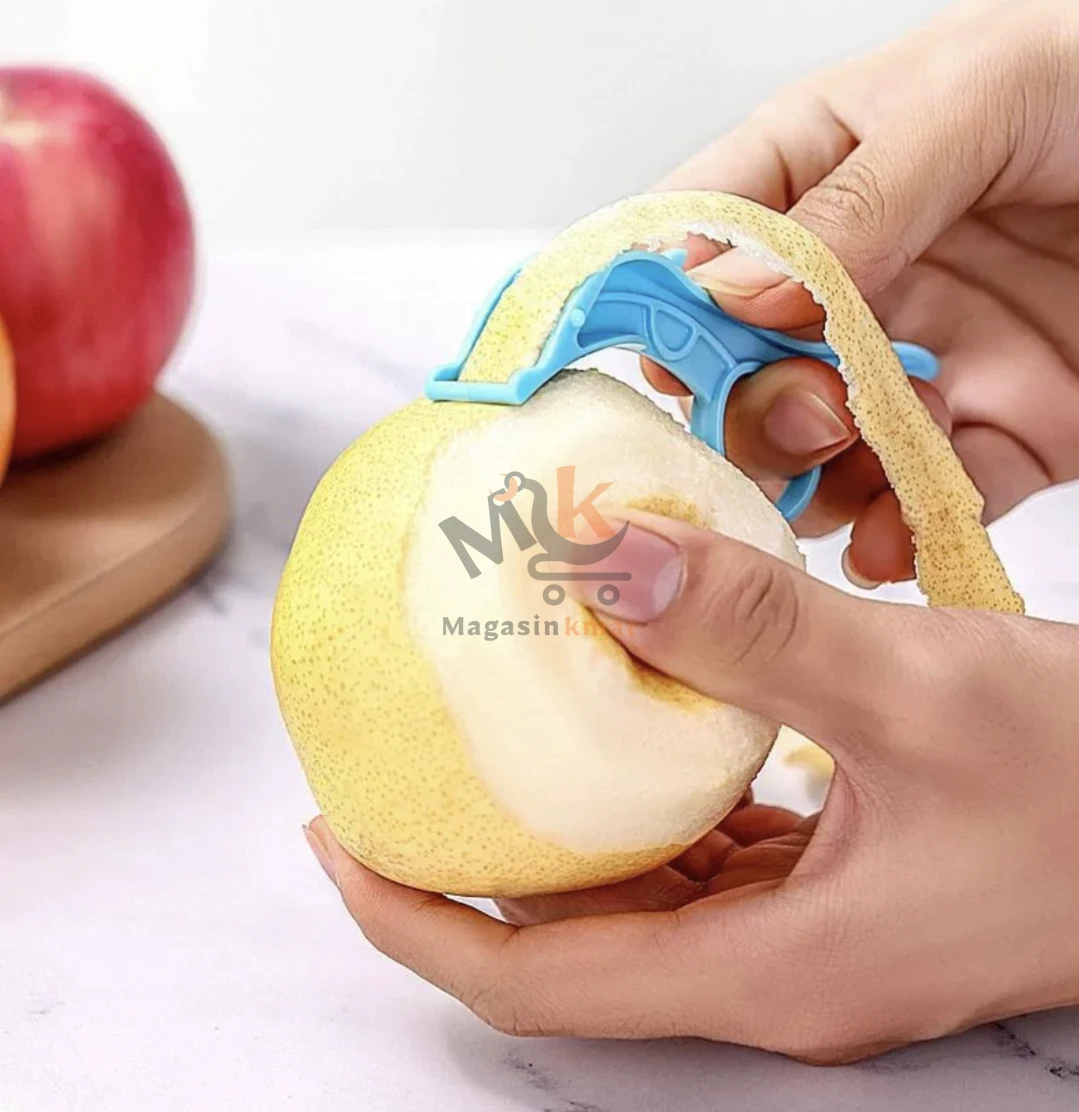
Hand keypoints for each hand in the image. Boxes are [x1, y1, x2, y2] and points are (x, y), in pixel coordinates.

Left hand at [304, 517, 1078, 1061]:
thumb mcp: (917, 691)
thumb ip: (751, 627)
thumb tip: (598, 558)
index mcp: (772, 970)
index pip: (534, 982)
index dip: (414, 920)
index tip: (333, 838)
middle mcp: (778, 968)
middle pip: (571, 940)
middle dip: (469, 861)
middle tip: (400, 759)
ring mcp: (812, 930)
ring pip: (641, 888)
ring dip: (563, 817)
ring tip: (499, 722)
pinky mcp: (844, 881)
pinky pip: (710, 846)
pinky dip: (651, 787)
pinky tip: (640, 708)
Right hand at [647, 0, 1078, 587]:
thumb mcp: (978, 96)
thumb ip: (853, 199)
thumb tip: (730, 296)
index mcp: (823, 172)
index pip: (699, 244)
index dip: (661, 308)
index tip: (663, 363)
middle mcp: (857, 278)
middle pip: (744, 369)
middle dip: (749, 410)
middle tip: (799, 413)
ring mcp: (921, 361)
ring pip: (821, 451)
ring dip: (812, 479)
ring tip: (844, 470)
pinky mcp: (998, 431)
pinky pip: (927, 501)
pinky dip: (895, 534)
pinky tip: (885, 540)